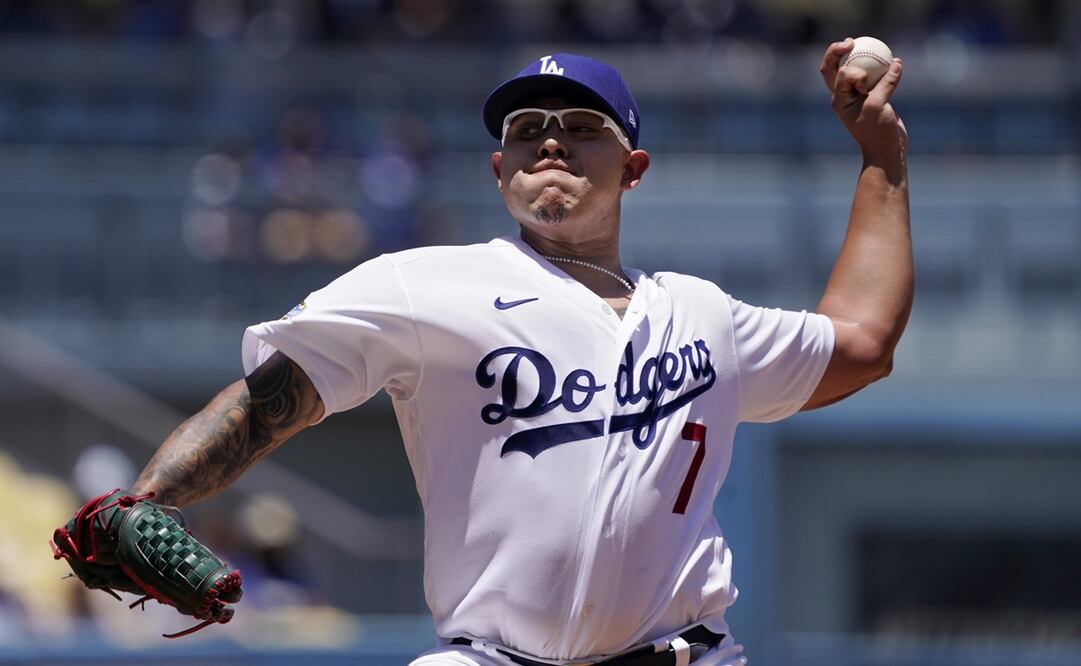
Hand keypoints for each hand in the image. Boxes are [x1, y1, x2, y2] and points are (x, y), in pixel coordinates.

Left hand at [820, 38, 907, 158]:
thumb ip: (885, 83)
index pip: (838, 73)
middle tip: (851, 40)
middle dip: (839, 51)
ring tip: (876, 47)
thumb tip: (896, 62)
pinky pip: (878, 77)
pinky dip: (885, 69)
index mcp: (839, 98)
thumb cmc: (877, 132)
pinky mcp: (875, 97)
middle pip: (836, 67)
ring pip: (858, 69)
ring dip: (866, 58)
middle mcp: (846, 95)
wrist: (887, 151)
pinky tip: (896, 62)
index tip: (864, 82)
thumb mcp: (878, 106)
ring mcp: (860, 95)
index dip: (852, 71)